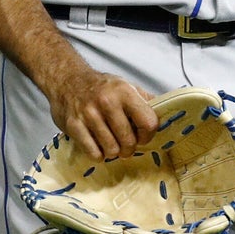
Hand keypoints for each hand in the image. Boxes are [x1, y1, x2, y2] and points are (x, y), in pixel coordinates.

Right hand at [40, 64, 157, 161]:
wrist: (66, 79)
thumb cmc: (100, 86)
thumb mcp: (125, 86)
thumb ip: (145, 101)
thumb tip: (168, 113)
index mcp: (124, 92)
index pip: (148, 123)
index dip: (148, 135)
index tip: (142, 136)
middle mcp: (107, 102)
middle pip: (129, 141)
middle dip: (129, 148)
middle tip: (125, 145)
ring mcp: (89, 114)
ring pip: (112, 150)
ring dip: (113, 152)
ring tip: (110, 144)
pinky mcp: (74, 125)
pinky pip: (93, 153)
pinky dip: (98, 154)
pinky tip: (97, 146)